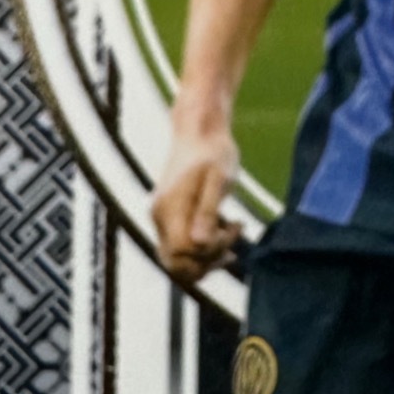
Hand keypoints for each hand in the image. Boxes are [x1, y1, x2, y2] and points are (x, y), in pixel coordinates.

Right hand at [152, 126, 242, 283]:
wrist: (199, 130)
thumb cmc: (214, 151)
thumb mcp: (219, 178)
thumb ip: (209, 210)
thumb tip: (201, 243)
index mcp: (171, 208)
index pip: (182, 252)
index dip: (209, 251)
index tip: (233, 228)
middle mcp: (160, 217)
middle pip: (175, 263)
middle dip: (206, 262)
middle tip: (233, 239)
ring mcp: (162, 217)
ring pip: (176, 259)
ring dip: (205, 257)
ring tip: (231, 236)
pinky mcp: (168, 216)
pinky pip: (179, 246)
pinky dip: (200, 248)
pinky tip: (222, 230)